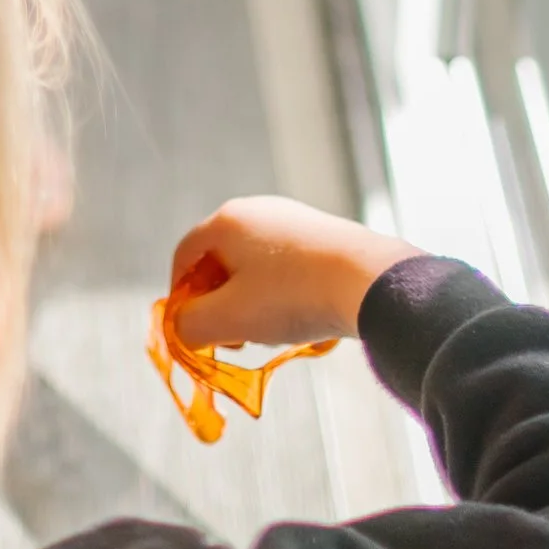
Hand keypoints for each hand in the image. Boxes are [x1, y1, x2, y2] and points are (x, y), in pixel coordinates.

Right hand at [165, 194, 414, 348]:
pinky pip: (284, 266)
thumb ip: (191, 326)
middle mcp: (256, 209)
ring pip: (252, 266)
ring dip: (249, 303)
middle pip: (218, 261)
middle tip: (232, 340)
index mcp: (227, 220)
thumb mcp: (230, 319)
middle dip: (218, 304)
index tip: (192, 332)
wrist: (368, 280)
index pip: (184, 257)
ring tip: (269, 331)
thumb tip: (181, 328)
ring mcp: (291, 218)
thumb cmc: (292, 296)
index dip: (180, 298)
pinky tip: (298, 316)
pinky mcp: (319, 232)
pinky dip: (279, 293)